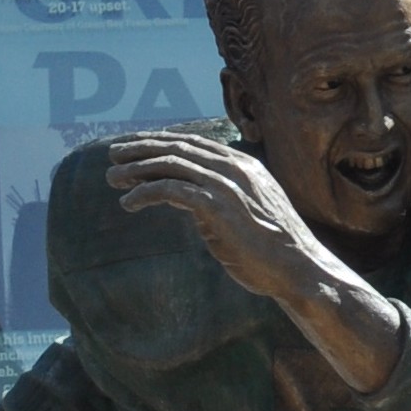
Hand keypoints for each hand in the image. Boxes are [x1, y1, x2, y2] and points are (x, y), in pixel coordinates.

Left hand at [107, 133, 328, 301]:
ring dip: (137, 169)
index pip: (193, 143)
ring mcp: (227, 185)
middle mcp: (234, 168)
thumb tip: (190, 196)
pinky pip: (172, 190)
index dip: (160, 141)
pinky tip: (129, 202)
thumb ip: (220, 196)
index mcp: (242, 164)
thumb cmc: (271, 246)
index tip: (134, 146)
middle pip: (178, 147)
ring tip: (112, 178)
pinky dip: (146, 192)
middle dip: (141, 148)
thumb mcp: (245, 211)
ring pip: (171, 164)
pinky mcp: (218, 207)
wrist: (297, 268)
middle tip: (113, 154)